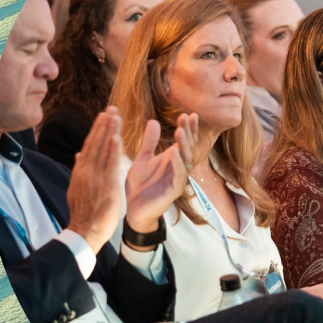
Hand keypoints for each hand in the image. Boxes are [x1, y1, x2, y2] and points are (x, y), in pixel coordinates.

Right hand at [66, 106, 123, 251]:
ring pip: (104, 150)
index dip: (97, 129)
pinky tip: (117, 137)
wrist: (84, 231)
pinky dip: (114, 150)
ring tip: (115, 115)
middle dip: (104, 124)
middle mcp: (87, 170)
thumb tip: (79, 154)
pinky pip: (111, 165)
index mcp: (80, 171)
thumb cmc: (83, 213)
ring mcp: (96, 177)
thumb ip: (79, 170)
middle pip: (96, 143)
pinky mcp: (107, 186)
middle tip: (112, 108)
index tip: (103, 115)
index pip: (90, 145)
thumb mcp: (76, 188)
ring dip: (110, 131)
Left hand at [124, 114, 198, 244]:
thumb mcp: (142, 158)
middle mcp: (178, 167)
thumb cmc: (140, 185)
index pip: (185, 140)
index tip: (188, 114)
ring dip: (184, 145)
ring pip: (186, 160)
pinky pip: (178, 176)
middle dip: (188, 132)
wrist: (133, 208)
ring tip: (180, 131)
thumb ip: (149, 142)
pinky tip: (175, 153)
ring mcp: (177, 179)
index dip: (188, 128)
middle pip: (188, 147)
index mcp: (172, 159)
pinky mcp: (173, 191)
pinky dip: (178, 165)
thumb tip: (153, 121)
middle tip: (186, 117)